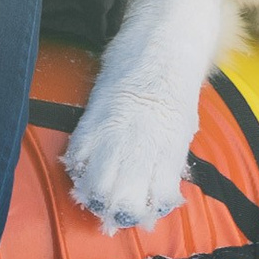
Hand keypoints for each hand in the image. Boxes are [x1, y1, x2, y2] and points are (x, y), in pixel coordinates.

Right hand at [64, 86, 198, 234]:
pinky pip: (76, 157)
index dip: (147, 212)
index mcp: (169, 153)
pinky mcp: (91, 120)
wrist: (161, 46)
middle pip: (122, 202)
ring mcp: (114, 136)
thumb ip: (169, 160)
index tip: (141, 211)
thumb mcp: (182, 130)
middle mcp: (141, 149)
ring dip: (95, 195)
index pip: (157, 201)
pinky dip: (77, 169)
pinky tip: (82, 167)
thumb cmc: (175, 88)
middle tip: (115, 208)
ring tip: (95, 193)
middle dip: (118, 212)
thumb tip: (157, 188)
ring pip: (96, 187)